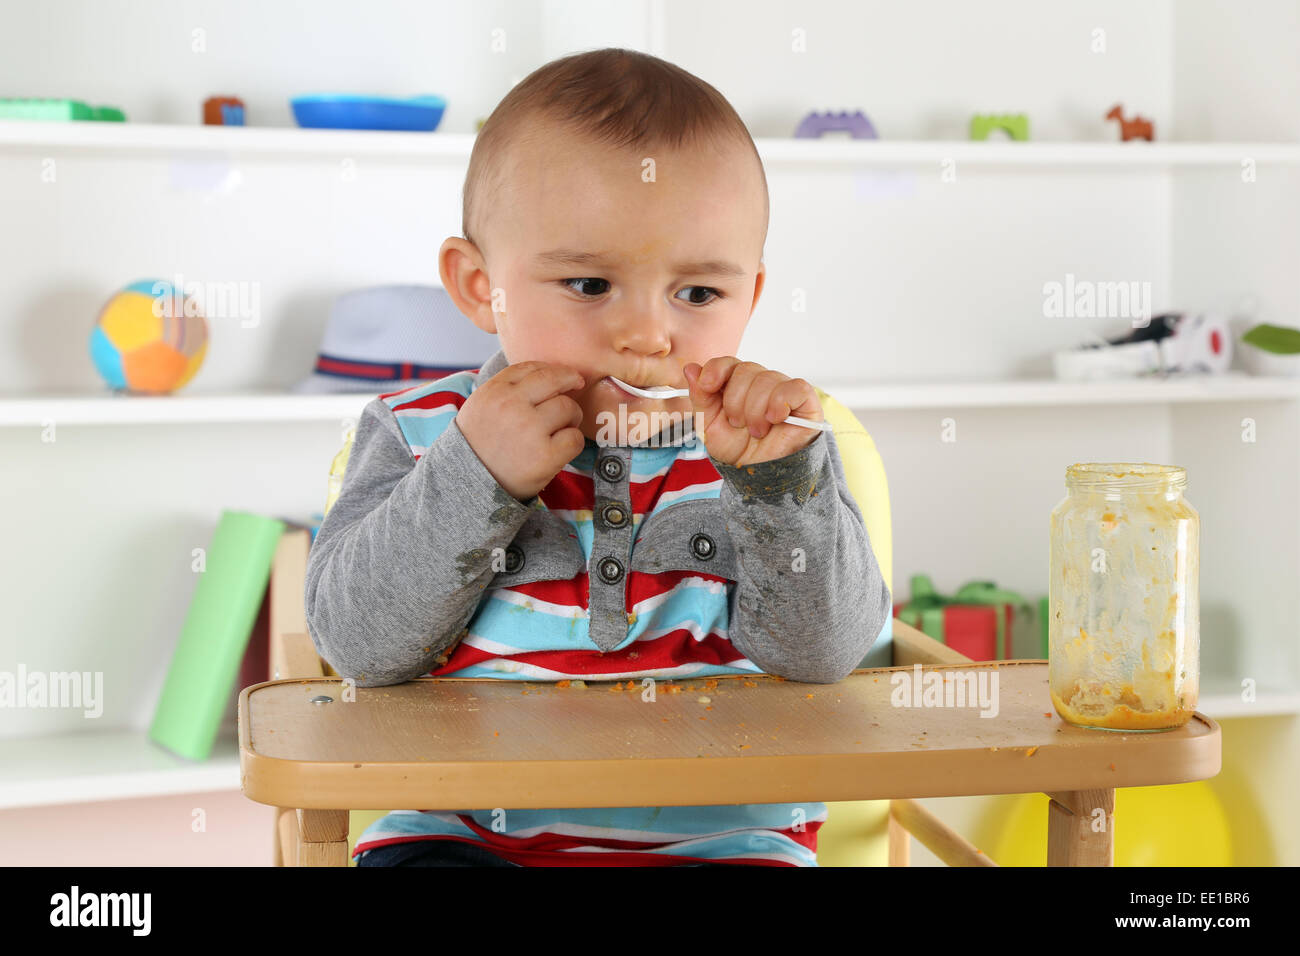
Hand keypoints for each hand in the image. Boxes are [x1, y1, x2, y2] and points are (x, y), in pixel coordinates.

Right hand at [456, 361, 585, 500]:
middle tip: (573, 396)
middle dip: (569, 386)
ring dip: (571, 418)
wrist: (471, 487)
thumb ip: (508, 388)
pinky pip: (574, 438)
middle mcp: (510, 406)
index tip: (566, 378)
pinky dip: (572, 443)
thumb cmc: (480, 445)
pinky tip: (559, 449)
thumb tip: (551, 373)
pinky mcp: (545, 456)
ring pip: (569, 408)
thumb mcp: (481, 407)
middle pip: (556, 381)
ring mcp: (529, 430)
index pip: (533, 368)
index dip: (555, 371)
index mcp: (494, 391)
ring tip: (559, 431)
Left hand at [682, 357, 823, 466]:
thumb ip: (700, 398)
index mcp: (737, 385)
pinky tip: (774, 419)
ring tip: (757, 431)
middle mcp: (761, 383)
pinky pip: (794, 388)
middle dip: (736, 400)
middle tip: (738, 423)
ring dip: (755, 410)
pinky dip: (780, 403)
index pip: (728, 362)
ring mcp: (783, 390)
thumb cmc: (739, 450)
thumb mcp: (710, 426)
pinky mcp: (805, 401)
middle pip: (746, 369)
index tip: (708, 385)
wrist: (761, 475)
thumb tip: (691, 368)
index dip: (717, 369)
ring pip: (767, 379)